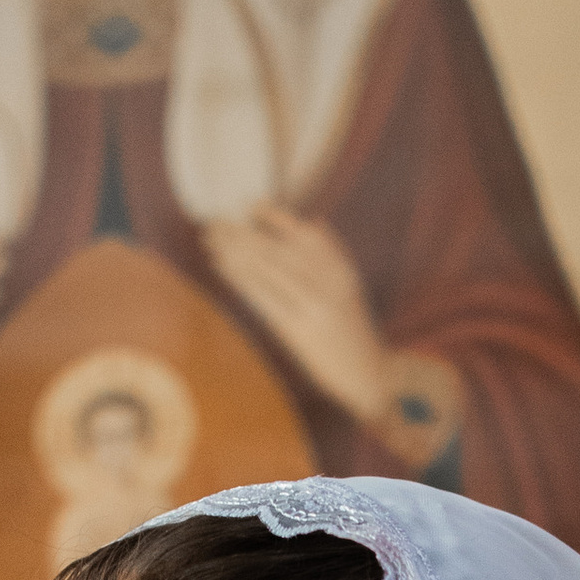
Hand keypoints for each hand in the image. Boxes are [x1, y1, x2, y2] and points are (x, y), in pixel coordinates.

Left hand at [202, 207, 426, 440]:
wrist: (370, 374)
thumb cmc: (353, 331)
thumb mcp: (350, 287)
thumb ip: (334, 254)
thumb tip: (313, 222)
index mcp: (341, 270)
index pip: (304, 235)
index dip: (275, 217)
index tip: (249, 205)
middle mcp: (329, 283)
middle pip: (279, 249)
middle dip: (243, 232)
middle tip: (215, 220)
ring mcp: (315, 307)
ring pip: (268, 269)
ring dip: (235, 251)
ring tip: (210, 239)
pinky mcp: (299, 330)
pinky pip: (264, 297)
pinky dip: (241, 278)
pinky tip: (222, 266)